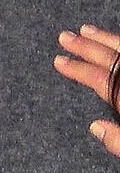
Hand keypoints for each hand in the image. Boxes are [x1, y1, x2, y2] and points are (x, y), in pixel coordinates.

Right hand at [54, 24, 119, 157]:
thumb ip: (117, 142)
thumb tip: (95, 127)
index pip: (100, 79)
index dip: (78, 69)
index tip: (58, 60)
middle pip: (112, 59)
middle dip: (87, 47)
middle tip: (65, 36)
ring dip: (106, 39)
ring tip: (88, 30)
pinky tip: (116, 44)